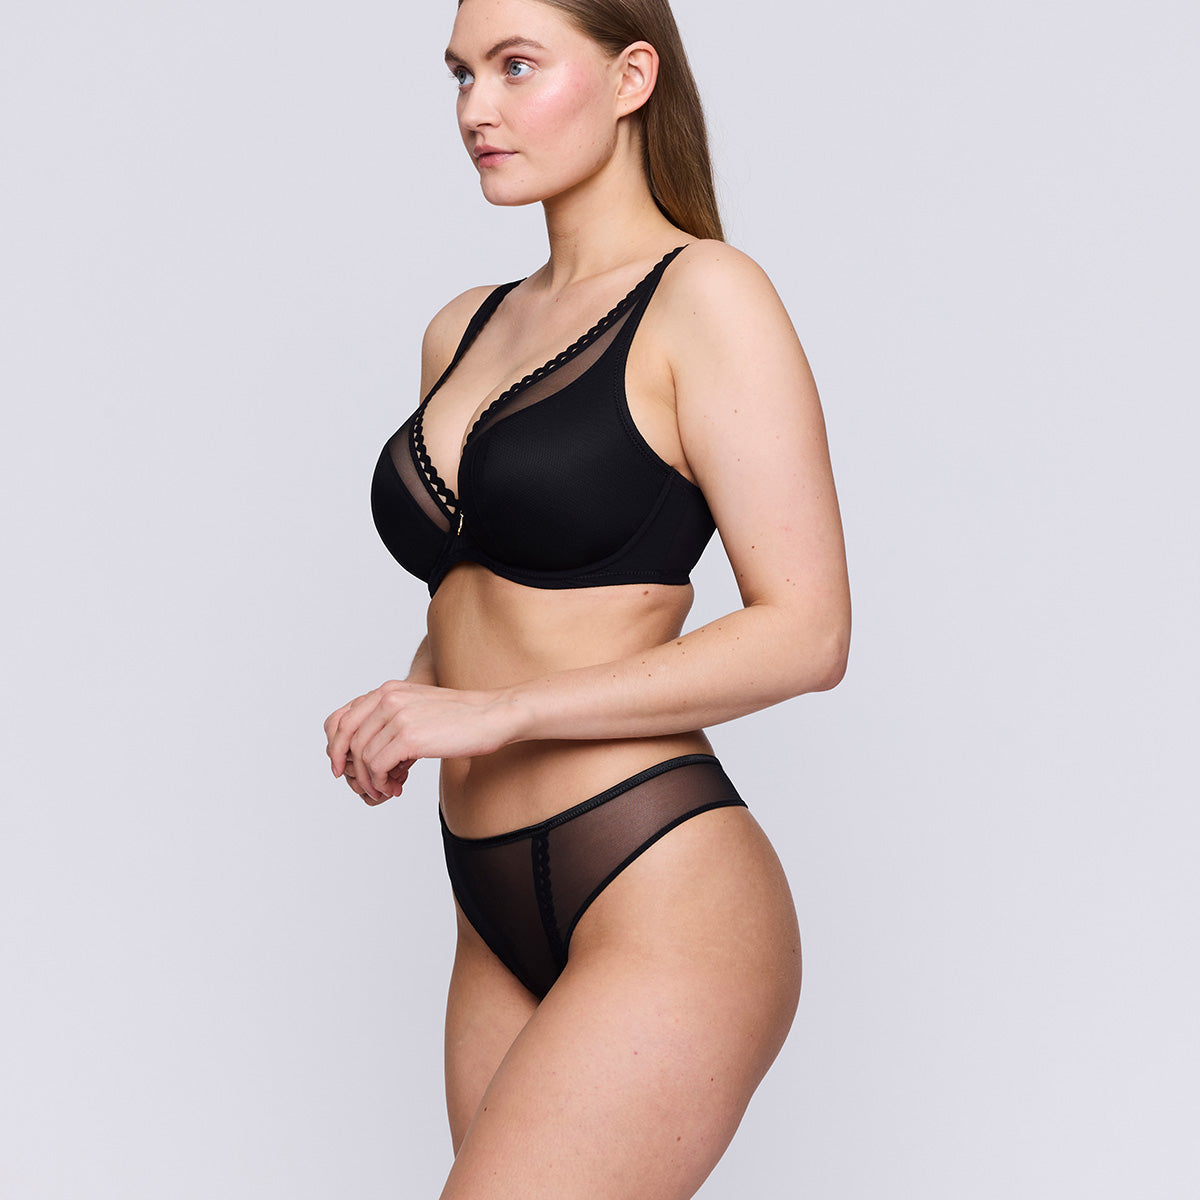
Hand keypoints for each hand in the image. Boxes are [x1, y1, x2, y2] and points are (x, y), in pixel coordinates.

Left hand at [324, 680, 516, 802]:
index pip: (340, 719)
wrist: (492, 716)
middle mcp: (387, 698)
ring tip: (390, 788)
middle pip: (346, 739)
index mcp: (387, 690)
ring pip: (362, 756)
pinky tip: (397, 788)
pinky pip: (378, 766)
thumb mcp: (418, 711)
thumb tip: (367, 758)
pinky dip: (382, 782)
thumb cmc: (460, 719)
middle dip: (351, 768)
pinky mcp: (408, 736)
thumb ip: (391, 724)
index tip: (342, 768)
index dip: (335, 747)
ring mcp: (397, 715)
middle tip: (365, 786)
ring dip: (372, 780)